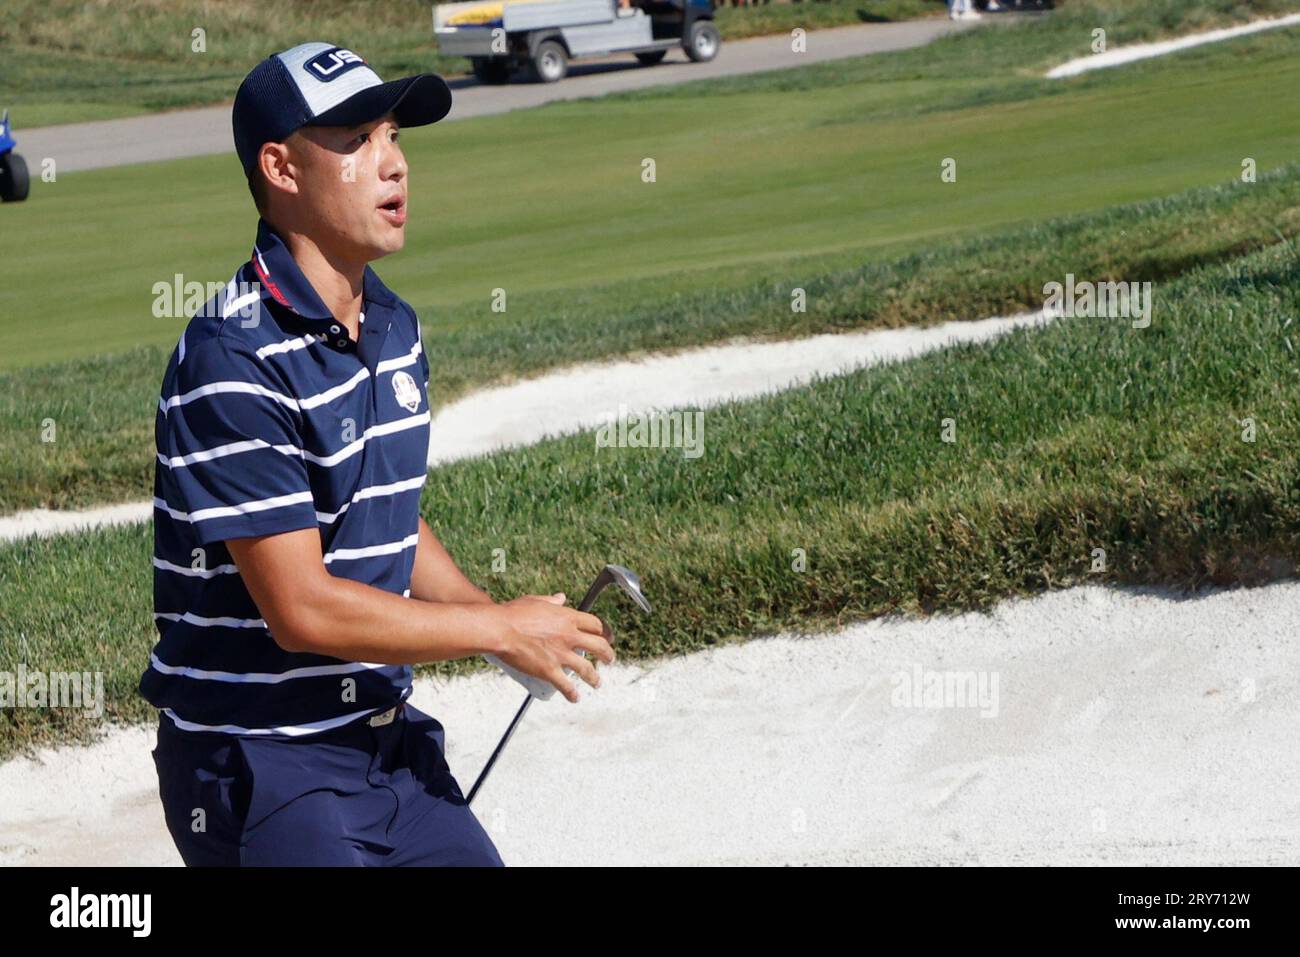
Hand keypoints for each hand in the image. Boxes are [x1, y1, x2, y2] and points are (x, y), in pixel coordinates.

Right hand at [491, 593, 614, 702]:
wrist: (499, 629)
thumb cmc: (513, 614)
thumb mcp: (536, 601)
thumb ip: (551, 601)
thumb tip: (561, 598)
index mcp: (568, 618)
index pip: (595, 625)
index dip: (604, 632)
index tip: (606, 636)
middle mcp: (569, 636)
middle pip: (598, 646)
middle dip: (607, 654)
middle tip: (609, 659)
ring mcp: (560, 654)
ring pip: (587, 669)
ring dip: (594, 678)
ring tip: (597, 682)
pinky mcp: (549, 670)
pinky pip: (566, 686)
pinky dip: (572, 694)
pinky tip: (575, 698)